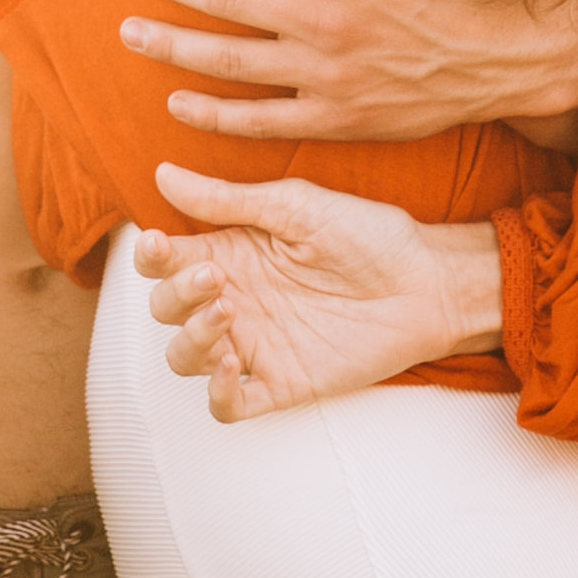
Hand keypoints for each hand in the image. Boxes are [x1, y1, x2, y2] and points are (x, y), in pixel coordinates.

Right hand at [134, 162, 505, 419]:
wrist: (427, 282)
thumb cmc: (367, 235)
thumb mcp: (296, 206)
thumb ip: (229, 199)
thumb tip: (164, 173)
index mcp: (232, 252)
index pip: (166, 260)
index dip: (150, 255)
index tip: (157, 243)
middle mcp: (234, 299)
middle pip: (166, 309)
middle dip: (176, 295)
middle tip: (215, 278)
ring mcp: (255, 344)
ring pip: (185, 358)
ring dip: (191, 339)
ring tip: (227, 314)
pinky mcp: (283, 382)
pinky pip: (229, 405)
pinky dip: (216, 393)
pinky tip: (229, 366)